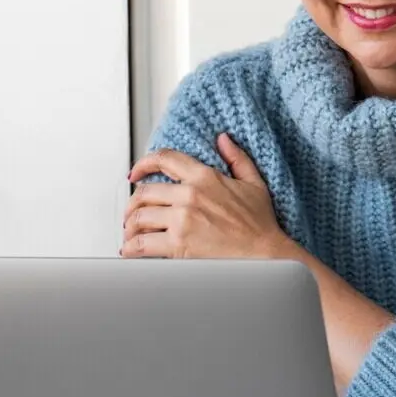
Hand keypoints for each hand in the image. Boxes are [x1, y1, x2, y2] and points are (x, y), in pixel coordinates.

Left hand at [123, 135, 287, 260]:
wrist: (266, 257)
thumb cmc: (261, 225)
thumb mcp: (254, 184)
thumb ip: (237, 158)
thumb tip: (223, 139)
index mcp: (205, 177)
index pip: (164, 159)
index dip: (143, 164)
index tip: (135, 174)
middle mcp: (190, 196)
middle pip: (144, 192)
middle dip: (132, 204)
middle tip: (132, 213)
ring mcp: (182, 221)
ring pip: (139, 218)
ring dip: (129, 227)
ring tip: (131, 233)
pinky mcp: (178, 246)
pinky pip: (142, 245)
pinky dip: (131, 249)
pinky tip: (132, 252)